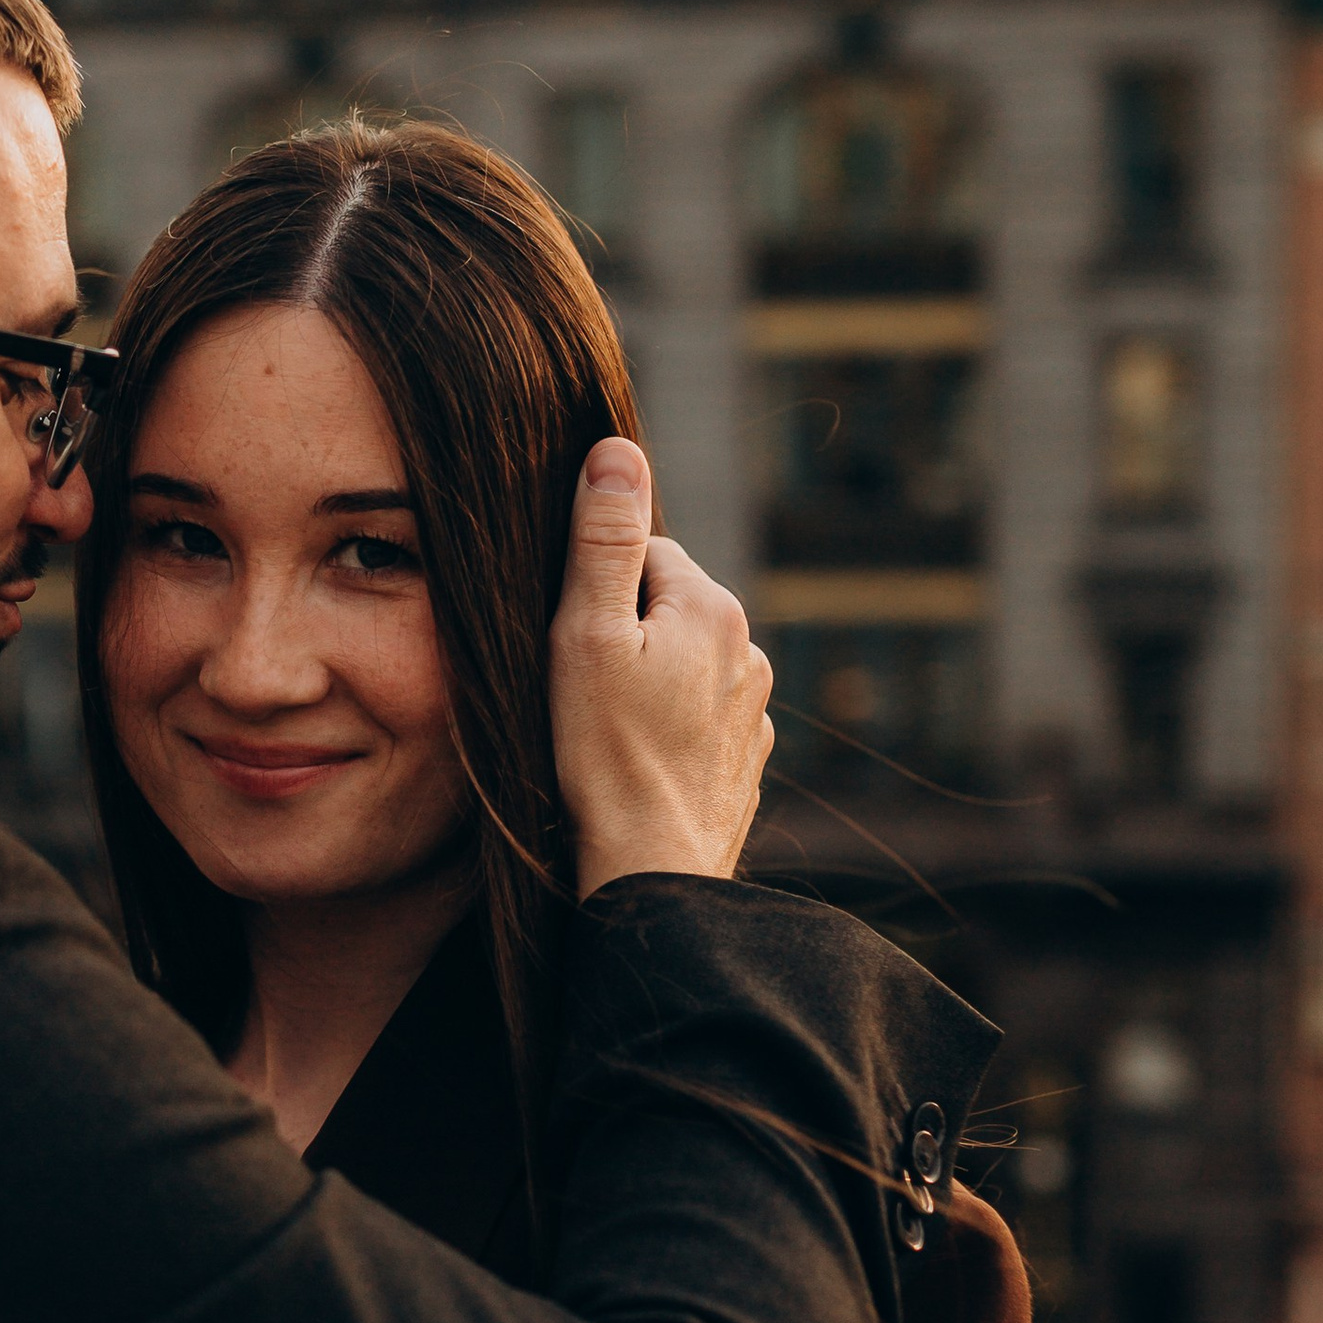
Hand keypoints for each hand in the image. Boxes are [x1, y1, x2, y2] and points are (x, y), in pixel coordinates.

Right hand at [548, 438, 773, 894]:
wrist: (650, 872)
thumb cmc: (604, 755)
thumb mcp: (583, 634)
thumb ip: (601, 539)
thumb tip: (617, 451)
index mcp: (711, 607)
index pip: (643, 555)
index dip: (594, 590)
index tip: (569, 640)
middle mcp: (748, 650)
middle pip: (666, 608)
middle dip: (625, 633)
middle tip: (581, 689)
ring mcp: (754, 710)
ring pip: (684, 666)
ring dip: (649, 682)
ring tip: (606, 733)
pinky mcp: (746, 760)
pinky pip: (699, 719)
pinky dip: (669, 730)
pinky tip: (635, 763)